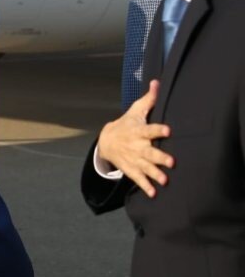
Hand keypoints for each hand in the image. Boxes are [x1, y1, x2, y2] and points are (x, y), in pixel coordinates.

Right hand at [97, 80, 174, 197]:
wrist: (106, 141)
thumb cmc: (126, 124)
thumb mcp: (135, 111)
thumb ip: (149, 99)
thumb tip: (158, 82)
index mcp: (138, 131)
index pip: (149, 129)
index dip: (158, 130)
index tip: (168, 130)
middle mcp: (136, 146)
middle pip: (149, 152)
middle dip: (159, 157)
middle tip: (171, 162)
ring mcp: (132, 158)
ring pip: (145, 167)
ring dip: (154, 174)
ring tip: (164, 180)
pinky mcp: (130, 169)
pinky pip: (137, 178)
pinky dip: (145, 186)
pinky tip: (153, 193)